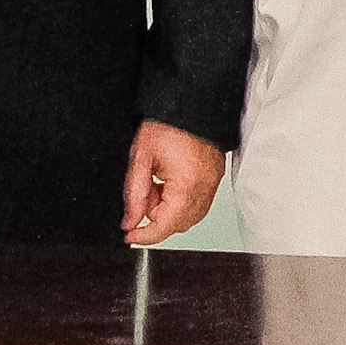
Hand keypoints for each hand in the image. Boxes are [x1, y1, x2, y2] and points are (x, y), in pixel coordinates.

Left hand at [121, 120, 224, 245]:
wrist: (190, 107)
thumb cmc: (168, 126)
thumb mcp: (141, 160)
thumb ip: (134, 196)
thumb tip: (130, 221)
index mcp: (185, 185)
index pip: (165, 226)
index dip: (144, 236)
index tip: (131, 236)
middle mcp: (203, 189)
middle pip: (178, 224)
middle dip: (156, 216)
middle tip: (145, 191)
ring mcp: (212, 185)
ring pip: (188, 216)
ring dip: (169, 209)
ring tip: (157, 182)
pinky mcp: (214, 179)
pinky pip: (197, 203)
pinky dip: (181, 200)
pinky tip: (170, 181)